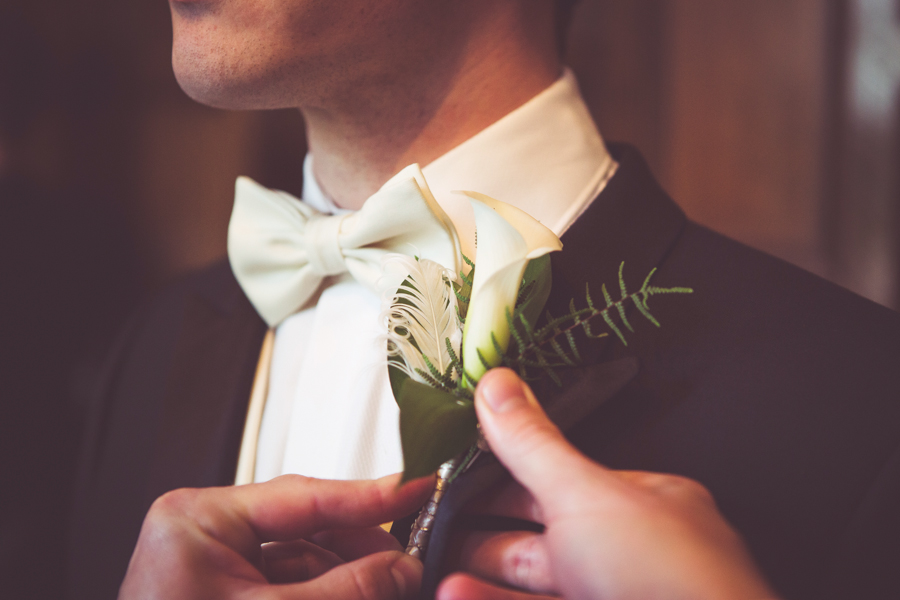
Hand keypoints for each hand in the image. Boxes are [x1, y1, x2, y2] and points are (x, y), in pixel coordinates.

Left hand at [119, 473, 432, 599]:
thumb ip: (346, 590)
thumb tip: (403, 568)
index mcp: (198, 522)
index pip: (302, 494)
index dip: (369, 495)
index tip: (417, 488)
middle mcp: (206, 536)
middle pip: (309, 527)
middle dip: (363, 550)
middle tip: (412, 562)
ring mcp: (217, 569)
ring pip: (307, 560)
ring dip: (351, 578)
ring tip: (393, 587)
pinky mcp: (231, 599)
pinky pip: (294, 587)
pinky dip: (330, 595)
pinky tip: (363, 597)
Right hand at [438, 368, 778, 599]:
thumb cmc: (672, 581)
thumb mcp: (585, 495)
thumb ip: (533, 444)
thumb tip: (498, 384)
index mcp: (643, 505)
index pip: (562, 482)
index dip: (504, 480)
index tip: (458, 482)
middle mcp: (634, 556)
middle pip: (544, 540)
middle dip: (485, 537)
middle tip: (437, 533)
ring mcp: (617, 596)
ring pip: (537, 584)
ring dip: (483, 579)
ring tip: (440, 576)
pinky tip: (459, 595)